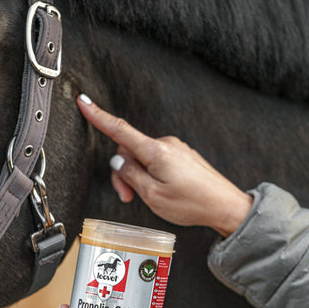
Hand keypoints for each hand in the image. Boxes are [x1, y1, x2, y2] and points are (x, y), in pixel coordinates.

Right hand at [77, 94, 252, 237]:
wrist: (225, 206)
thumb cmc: (193, 203)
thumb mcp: (152, 196)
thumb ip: (130, 175)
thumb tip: (118, 161)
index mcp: (156, 151)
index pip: (119, 129)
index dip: (98, 116)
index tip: (84, 101)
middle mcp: (166, 144)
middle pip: (129, 150)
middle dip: (124, 173)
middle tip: (129, 196)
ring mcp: (176, 149)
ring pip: (143, 157)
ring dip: (139, 176)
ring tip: (149, 197)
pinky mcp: (182, 155)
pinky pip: (157, 160)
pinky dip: (152, 174)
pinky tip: (164, 190)